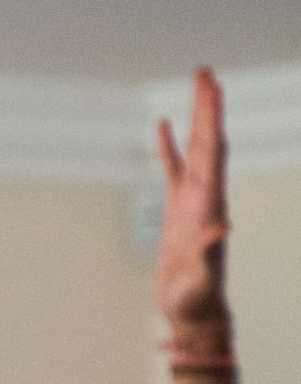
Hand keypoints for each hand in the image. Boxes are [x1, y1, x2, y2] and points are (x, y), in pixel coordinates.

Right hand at [154, 69, 229, 344]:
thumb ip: (211, 251)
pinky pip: (172, 169)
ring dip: (195, 117)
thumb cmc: (197, 299)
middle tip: (204, 72)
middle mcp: (205, 196)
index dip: (212, 120)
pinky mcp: (177, 210)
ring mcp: (192, 201)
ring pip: (195, 148)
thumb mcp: (204, 278)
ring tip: (196, 86)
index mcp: (209, 204)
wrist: (194, 311)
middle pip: (208, 141)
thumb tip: (221, 225)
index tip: (212, 88)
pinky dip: (168, 146)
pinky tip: (162, 126)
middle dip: (207, 106)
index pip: (213, 152)